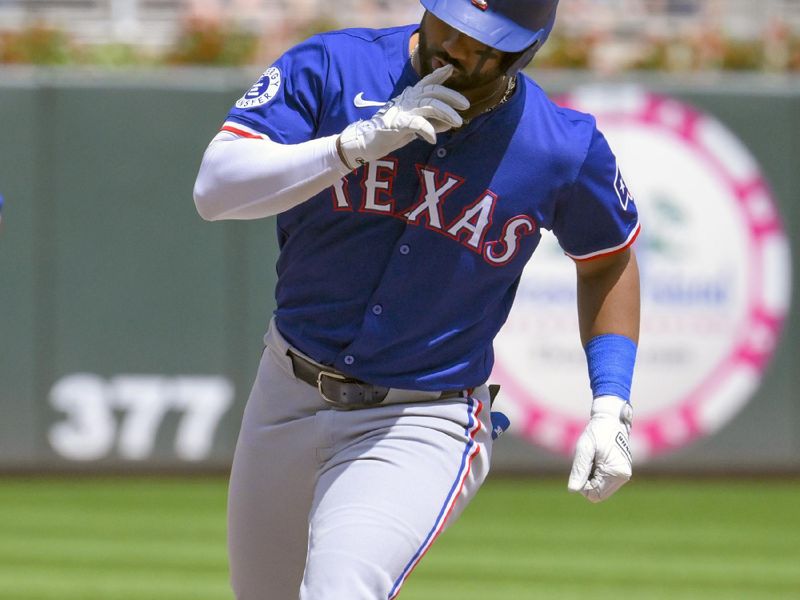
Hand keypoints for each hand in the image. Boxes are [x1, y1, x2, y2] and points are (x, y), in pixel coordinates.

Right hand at [337, 64, 468, 169]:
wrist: (367, 142)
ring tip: (457, 123)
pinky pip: (417, 122)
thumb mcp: (415, 127)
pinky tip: (433, 139)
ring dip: (446, 113)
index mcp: (410, 98)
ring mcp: (402, 110)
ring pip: (430, 104)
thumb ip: (432, 123)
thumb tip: (450, 123)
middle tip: (466, 105)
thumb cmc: (391, 134)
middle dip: (451, 96)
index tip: (450, 68)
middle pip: (433, 91)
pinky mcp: (398, 123)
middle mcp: (407, 100)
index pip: (426, 83)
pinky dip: (428, 130)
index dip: (438, 75)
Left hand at [568, 395, 632, 502]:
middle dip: (588, 481)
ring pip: (601, 488)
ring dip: (592, 477)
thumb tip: (573, 490)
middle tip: (588, 461)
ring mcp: (624, 475)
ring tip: (594, 459)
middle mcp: (623, 477)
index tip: (583, 467)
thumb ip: (579, 470)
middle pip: (598, 494)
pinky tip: (597, 459)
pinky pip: (605, 482)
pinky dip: (597, 474)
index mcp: (616, 472)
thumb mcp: (584, 448)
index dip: (583, 486)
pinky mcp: (622, 472)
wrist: (611, 420)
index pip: (594, 495)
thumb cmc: (596, 432)